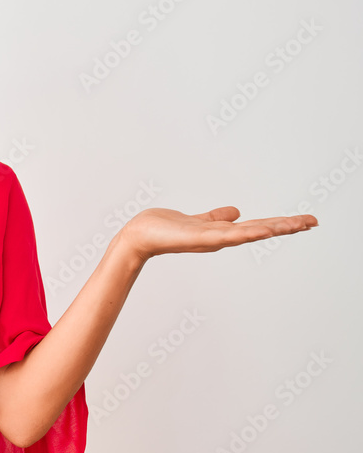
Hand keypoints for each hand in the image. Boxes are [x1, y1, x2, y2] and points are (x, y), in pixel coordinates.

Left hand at [119, 206, 318, 261]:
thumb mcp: (198, 220)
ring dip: (274, 228)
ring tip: (297, 224)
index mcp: (222, 232)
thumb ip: (215, 218)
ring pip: (249, 233)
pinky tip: (263, 230)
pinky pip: (227, 235)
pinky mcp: (199, 238)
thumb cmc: (163, 229)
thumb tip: (235, 212)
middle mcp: (221, 238)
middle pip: (260, 230)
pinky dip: (246, 233)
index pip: (258, 226)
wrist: (139, 236)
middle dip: (287, 226)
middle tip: (314, 222)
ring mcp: (212, 239)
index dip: (280, 223)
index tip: (304, 220)